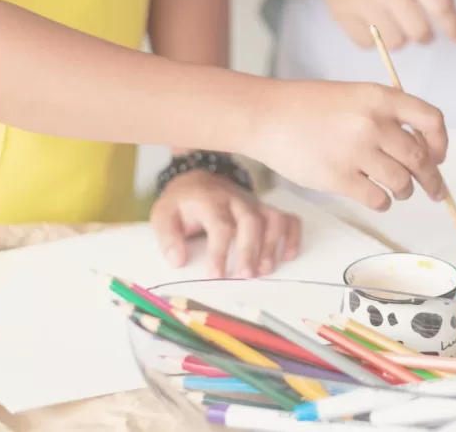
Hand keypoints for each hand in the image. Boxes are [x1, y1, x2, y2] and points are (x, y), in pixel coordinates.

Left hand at [150, 169, 300, 278]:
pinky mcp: (265, 209)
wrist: (198, 179)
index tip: (215, 274)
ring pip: (273, 219)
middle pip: (251, 221)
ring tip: (265, 270)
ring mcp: (254, 203)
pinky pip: (287, 218)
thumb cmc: (182, 203)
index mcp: (210, 201)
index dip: (220, 251)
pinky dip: (293, 235)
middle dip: (250, 249)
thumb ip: (168, 238)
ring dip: (272, 245)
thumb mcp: (163, 215)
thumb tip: (178, 261)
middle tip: (246, 275)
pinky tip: (289, 256)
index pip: (220, 225)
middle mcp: (236, 200)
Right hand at [249, 79, 448, 210]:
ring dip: (404, 191)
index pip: (431, 120)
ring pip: (402, 182)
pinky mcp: (338, 178)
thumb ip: (387, 117)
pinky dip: (383, 202)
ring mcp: (355, 151)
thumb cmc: (309, 107)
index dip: (440, 143)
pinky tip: (376, 196)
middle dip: (432, 179)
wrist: (266, 116)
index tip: (438, 157)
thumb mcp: (354, 96)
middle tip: (435, 191)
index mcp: (380, 97)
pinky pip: (378, 199)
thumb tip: (422, 153)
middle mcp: (372, 123)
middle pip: (420, 159)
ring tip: (398, 190)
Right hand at [310, 0, 455, 49]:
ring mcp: (362, 1)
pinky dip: (374, 41)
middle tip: (420, 32)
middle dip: (424, 36)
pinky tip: (373, 26)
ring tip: (394, 27)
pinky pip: (368, 45)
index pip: (439, 4)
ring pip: (395, 42)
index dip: (452, 25)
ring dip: (400, 39)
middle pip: (419, 30)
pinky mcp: (342, 15)